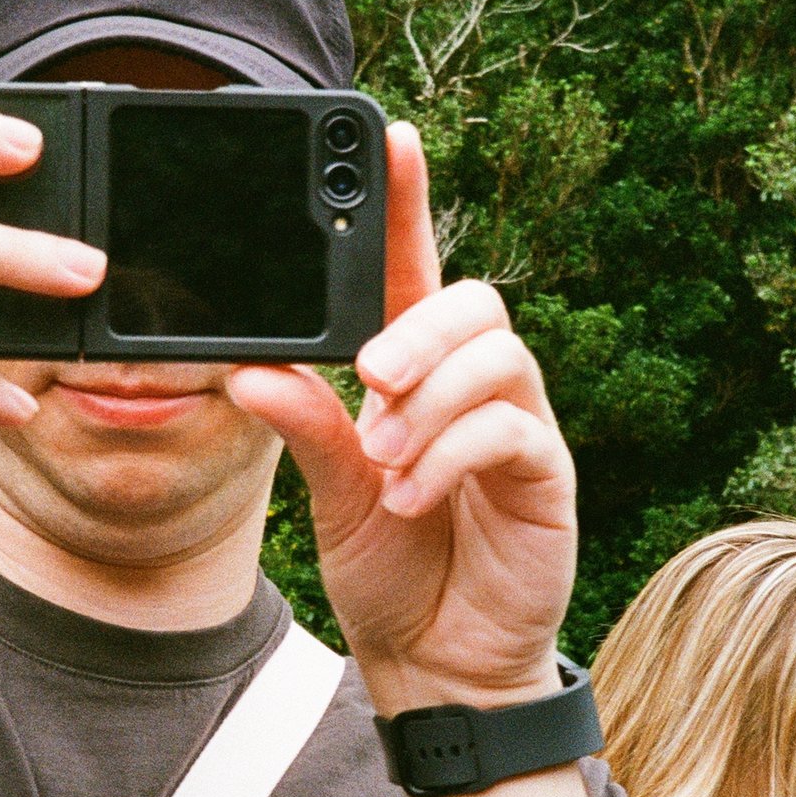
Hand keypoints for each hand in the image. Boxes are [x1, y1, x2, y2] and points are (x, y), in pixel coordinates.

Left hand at [229, 124, 574, 714]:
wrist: (434, 660)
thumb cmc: (390, 566)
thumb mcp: (329, 493)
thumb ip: (305, 429)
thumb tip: (251, 370)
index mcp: (414, 372)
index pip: (414, 267)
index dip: (408, 201)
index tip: (393, 136)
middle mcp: (472, 385)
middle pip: (473, 300)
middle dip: (417, 327)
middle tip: (368, 377)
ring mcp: (517, 426)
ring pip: (497, 355)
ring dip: (429, 399)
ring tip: (382, 458)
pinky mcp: (544, 476)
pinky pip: (512, 429)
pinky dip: (451, 455)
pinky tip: (411, 495)